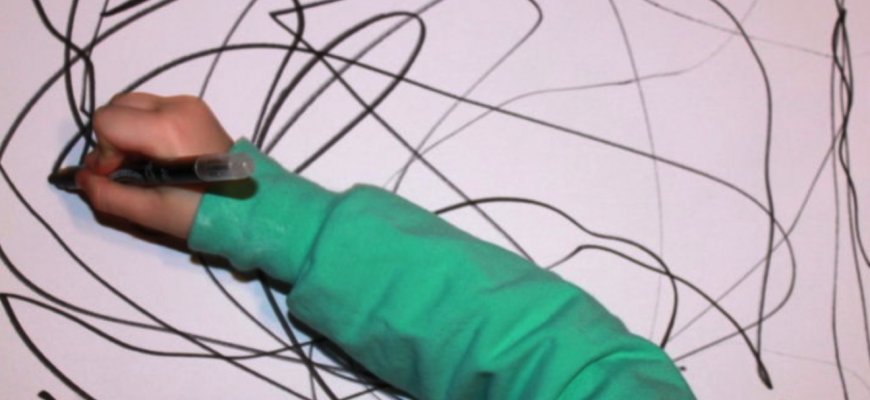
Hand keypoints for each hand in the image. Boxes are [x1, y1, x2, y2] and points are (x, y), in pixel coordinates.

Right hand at [77, 93, 233, 238]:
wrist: (249, 205)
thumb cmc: (202, 212)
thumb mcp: (150, 212)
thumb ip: (108, 195)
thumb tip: (81, 178)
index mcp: (168, 127)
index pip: (107, 121)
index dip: (105, 152)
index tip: (120, 176)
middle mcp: (178, 106)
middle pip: (117, 107)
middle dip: (113, 139)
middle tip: (130, 171)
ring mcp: (189, 104)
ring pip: (132, 105)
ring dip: (128, 133)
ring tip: (146, 165)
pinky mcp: (194, 108)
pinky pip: (152, 108)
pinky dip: (144, 128)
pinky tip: (160, 156)